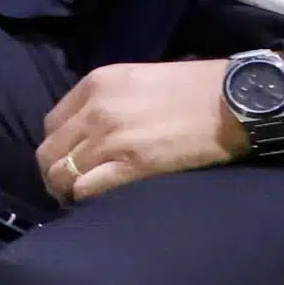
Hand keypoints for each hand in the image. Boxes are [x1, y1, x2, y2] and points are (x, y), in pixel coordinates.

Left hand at [37, 59, 241, 203]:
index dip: (58, 149)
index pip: (51, 125)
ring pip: (62, 175)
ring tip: (84, 201)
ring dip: (68, 192)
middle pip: (49, 153)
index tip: (71, 163)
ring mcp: (111, 138)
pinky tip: (99, 204)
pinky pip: (86, 190)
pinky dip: (86, 200)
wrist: (234, 100)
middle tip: (72, 189)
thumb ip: (107, 101)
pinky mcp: (132, 165)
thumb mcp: (138, 80)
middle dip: (55, 174)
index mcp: (95, 84)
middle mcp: (95, 110)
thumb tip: (89, 132)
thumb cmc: (194, 89)